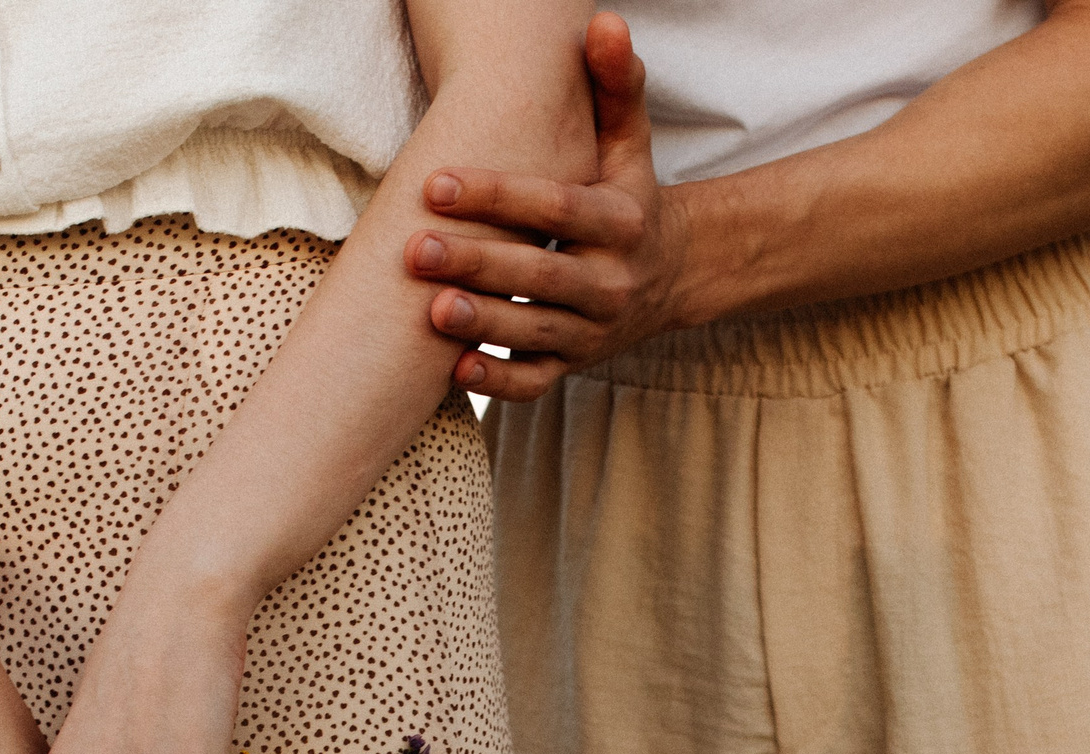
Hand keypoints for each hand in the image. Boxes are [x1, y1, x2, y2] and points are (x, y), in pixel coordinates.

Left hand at [406, 12, 692, 399]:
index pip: (558, 210)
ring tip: (431, 310)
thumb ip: (616, 85)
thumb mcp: (630, 143)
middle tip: (416, 250)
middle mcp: (612, 282)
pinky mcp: (575, 364)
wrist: (672, 276)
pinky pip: (538, 382)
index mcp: (622, 223)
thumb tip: (603, 23)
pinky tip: (455, 369)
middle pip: (542, 276)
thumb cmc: (629, 198)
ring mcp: (593, 330)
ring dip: (485, 325)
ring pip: (537, 332)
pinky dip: (501, 381)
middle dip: (479, 264)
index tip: (437, 183)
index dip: (499, 196)